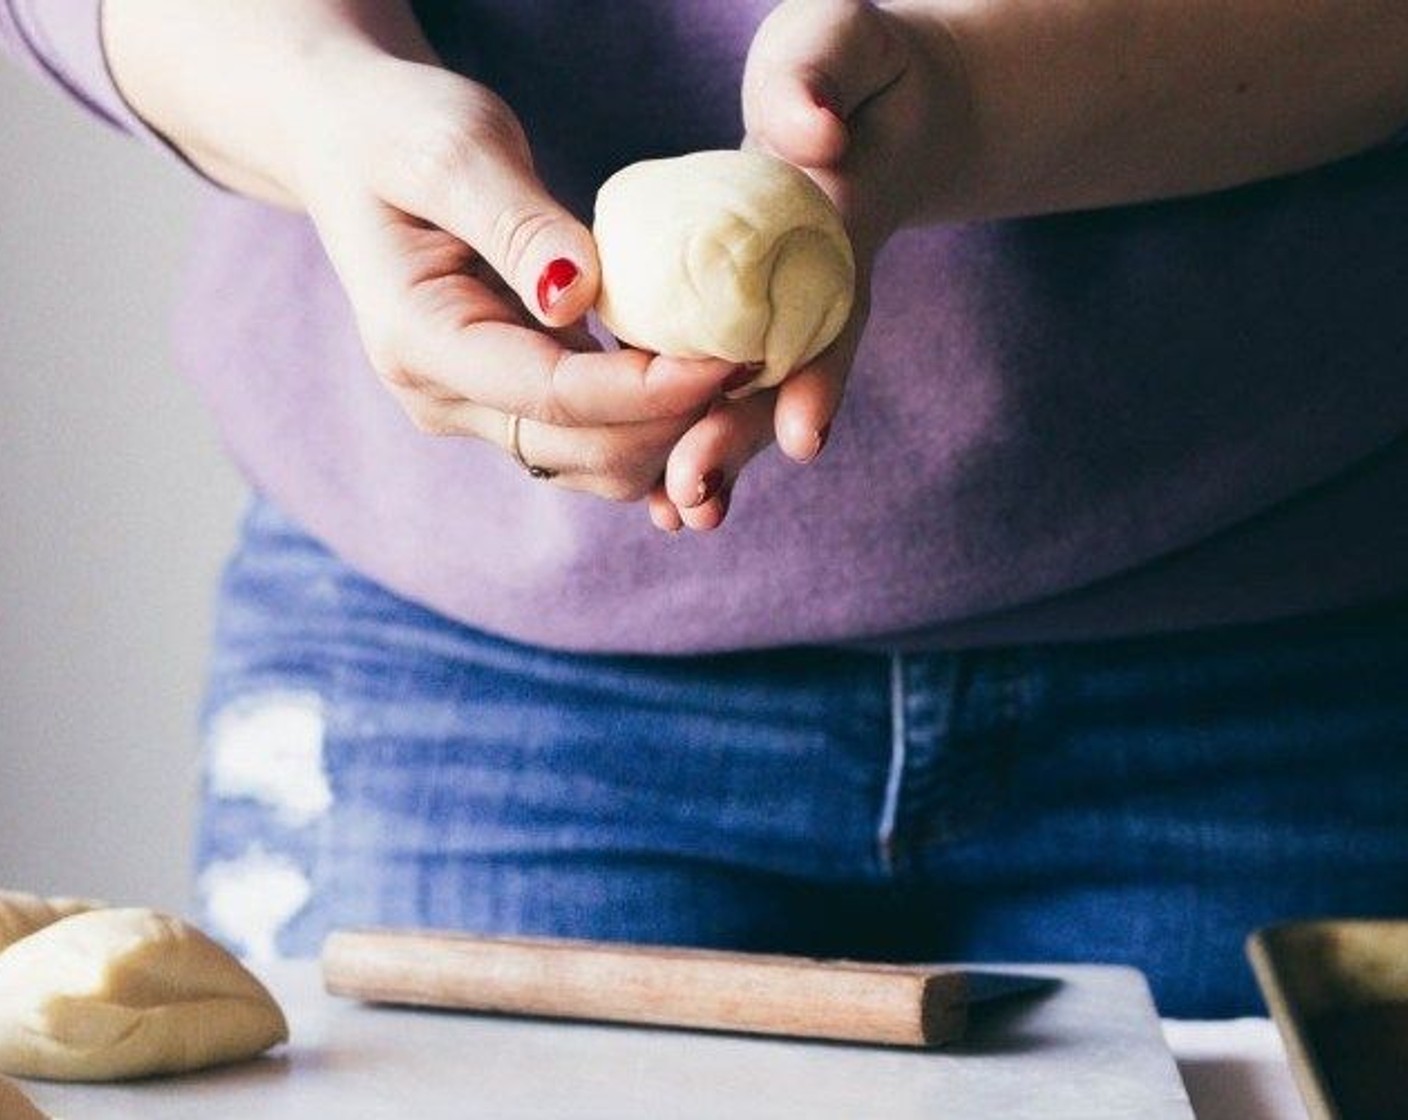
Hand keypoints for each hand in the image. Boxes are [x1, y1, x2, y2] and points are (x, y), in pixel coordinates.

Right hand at [301, 53, 745, 499]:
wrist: (352, 146)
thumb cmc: (398, 129)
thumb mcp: (453, 147)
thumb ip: (514, 223)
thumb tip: (576, 296)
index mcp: (418, 342)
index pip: (551, 398)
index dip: (648, 392)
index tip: (730, 359)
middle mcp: (440, 399)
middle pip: (580, 452)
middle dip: (673, 422)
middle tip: (754, 362)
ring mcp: (472, 411)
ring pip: (592, 464)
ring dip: (670, 436)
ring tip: (736, 373)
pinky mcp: (506, 404)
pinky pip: (592, 440)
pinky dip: (652, 423)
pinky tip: (703, 381)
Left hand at [647, 0, 968, 531]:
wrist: (871, 110)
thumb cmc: (848, 63)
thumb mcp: (837, 43)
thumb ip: (823, 77)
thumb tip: (810, 134)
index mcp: (835, 234)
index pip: (830, 315)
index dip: (818, 374)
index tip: (801, 437)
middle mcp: (811, 294)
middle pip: (779, 380)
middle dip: (738, 441)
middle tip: (693, 500)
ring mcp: (780, 317)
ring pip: (745, 399)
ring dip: (715, 458)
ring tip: (675, 515)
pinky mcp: (741, 324)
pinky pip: (715, 385)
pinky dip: (691, 434)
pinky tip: (659, 492)